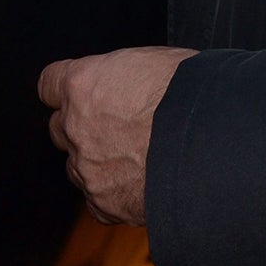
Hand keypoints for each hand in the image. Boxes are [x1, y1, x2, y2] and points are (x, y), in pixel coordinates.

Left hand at [38, 46, 194, 225]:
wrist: (215, 144)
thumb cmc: (193, 94)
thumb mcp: (153, 61)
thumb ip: (122, 78)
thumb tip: (125, 84)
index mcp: (83, 85)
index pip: (49, 84)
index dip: (67, 89)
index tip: (78, 93)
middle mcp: (77, 127)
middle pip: (58, 127)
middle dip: (80, 127)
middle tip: (115, 126)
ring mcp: (88, 169)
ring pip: (76, 167)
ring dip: (95, 163)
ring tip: (134, 158)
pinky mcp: (105, 204)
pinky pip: (96, 202)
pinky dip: (112, 196)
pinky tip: (138, 185)